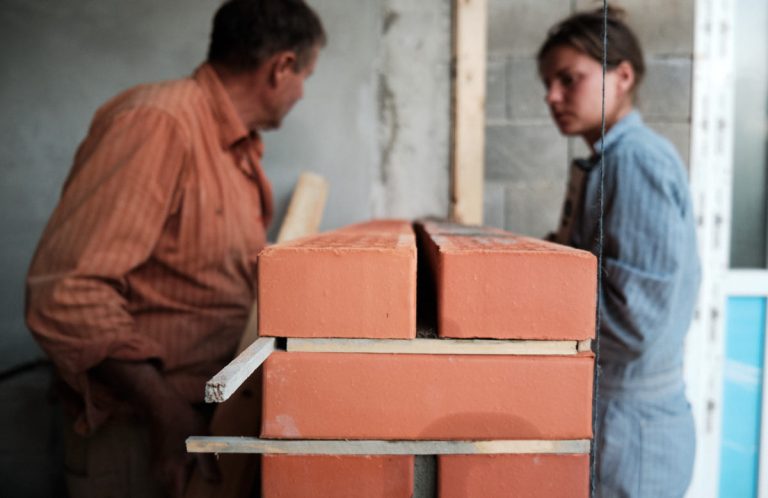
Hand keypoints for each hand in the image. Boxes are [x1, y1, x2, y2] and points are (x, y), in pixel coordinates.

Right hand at [91, 359, 220, 496]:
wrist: (160, 404)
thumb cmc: (181, 421)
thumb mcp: (202, 442)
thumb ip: (209, 466)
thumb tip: (216, 483)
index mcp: (169, 473)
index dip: (192, 497)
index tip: (204, 493)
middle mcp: (159, 474)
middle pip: (176, 493)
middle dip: (191, 491)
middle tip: (210, 485)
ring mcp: (157, 468)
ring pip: (174, 484)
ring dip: (188, 482)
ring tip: (205, 475)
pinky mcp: (158, 460)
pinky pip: (172, 474)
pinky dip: (183, 474)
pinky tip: (196, 464)